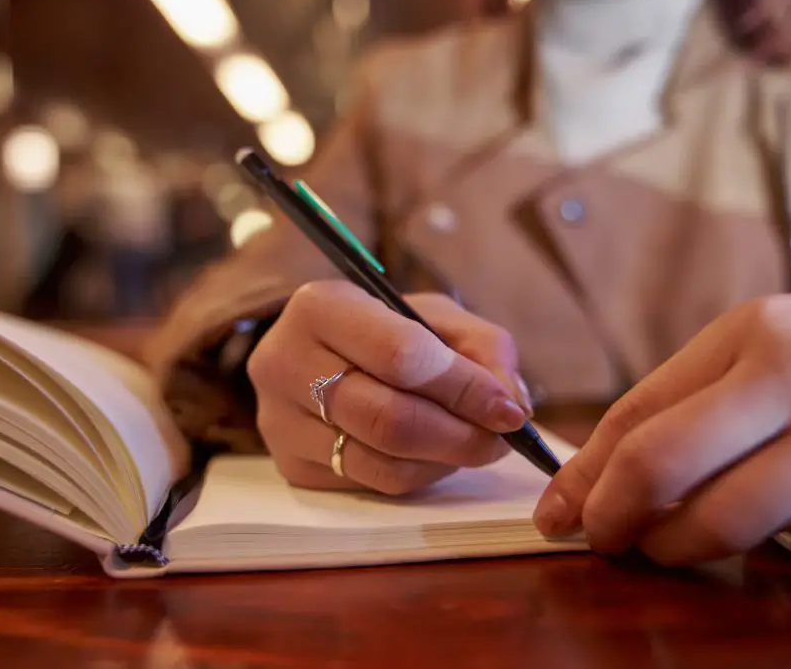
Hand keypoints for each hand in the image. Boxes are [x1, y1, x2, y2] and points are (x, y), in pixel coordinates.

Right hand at [247, 280, 533, 494]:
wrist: (323, 354)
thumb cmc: (387, 329)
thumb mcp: (436, 316)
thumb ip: (485, 348)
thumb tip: (511, 405)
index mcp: (319, 306)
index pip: (400, 355)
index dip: (464, 387)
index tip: (508, 409)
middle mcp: (284, 362)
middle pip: (388, 418)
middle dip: (460, 434)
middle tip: (501, 438)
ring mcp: (279, 420)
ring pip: (381, 461)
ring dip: (444, 460)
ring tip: (473, 444)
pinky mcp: (290, 465)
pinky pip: (370, 483)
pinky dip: (417, 475)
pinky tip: (433, 455)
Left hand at [533, 285, 790, 564]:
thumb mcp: (749, 346)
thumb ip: (678, 402)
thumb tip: (598, 474)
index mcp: (749, 335)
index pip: (639, 413)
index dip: (584, 473)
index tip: (556, 510)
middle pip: (665, 465)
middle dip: (612, 514)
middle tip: (596, 536)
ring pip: (724, 520)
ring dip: (670, 545)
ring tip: (653, 542)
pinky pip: (779, 533)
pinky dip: (730, 542)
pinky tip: (710, 533)